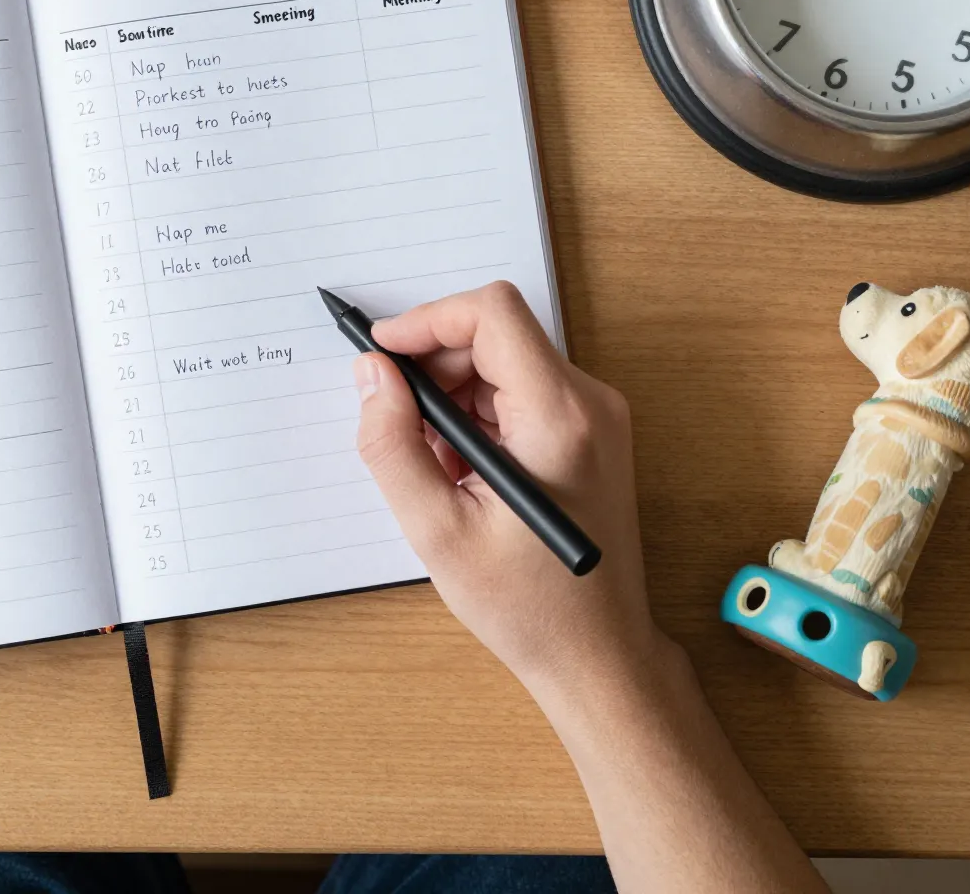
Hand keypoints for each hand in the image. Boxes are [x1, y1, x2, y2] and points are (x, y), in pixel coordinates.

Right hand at [355, 287, 827, 893]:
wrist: (598, 656)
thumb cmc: (528, 606)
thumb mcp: (437, 530)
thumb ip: (393, 444)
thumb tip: (371, 376)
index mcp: (558, 417)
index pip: (492, 313)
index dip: (427, 321)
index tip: (381, 355)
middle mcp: (588, 403)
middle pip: (496, 334)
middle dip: (433, 365)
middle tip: (394, 422)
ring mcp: (595, 418)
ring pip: (505, 362)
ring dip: (453, 396)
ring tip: (429, 464)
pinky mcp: (589, 436)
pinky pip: (521, 393)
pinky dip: (478, 416)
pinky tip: (459, 474)